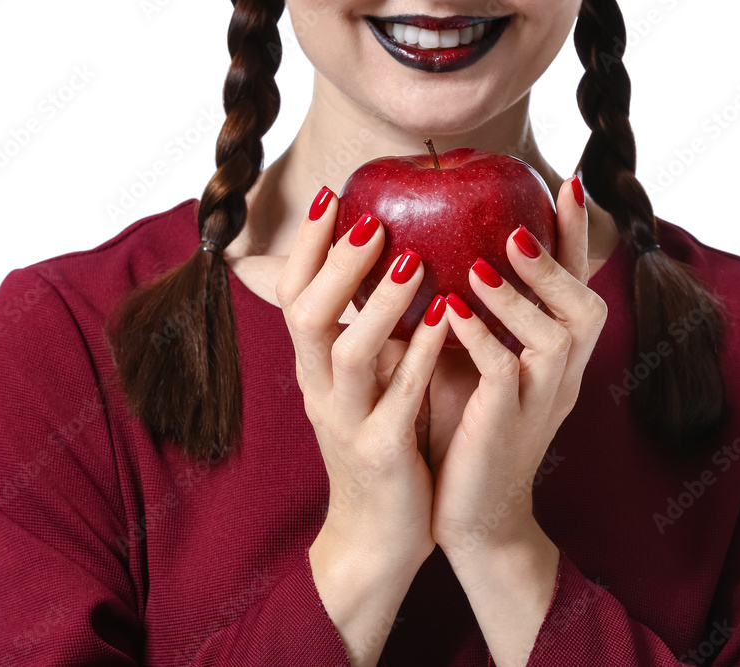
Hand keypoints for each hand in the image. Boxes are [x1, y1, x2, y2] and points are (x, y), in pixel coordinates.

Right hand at [276, 188, 449, 664]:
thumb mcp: (361, 382)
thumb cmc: (379, 441)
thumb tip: (373, 268)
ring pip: (347, 353)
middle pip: (307, 316)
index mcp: (313, 367)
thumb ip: (362, 329)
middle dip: (337, 264)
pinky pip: (397, 399)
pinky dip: (419, 357)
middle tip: (373, 218)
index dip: (310, 246)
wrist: (378, 532)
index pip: (293, 295)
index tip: (335, 194)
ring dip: (378, 303)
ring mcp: (347, 423)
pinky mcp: (382, 454)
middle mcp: (318, 390)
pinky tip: (446, 322)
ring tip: (413, 259)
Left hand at [428, 177, 606, 560]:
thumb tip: (424, 256)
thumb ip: (468, 317)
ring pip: (557, 336)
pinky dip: (481, 337)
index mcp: (555, 360)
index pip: (576, 290)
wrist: (471, 515)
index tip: (566, 184)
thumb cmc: (463, 432)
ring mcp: (541, 404)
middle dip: (556, 263)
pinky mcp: (510, 427)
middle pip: (586, 308)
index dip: (576, 239)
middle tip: (517, 228)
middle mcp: (561, 378)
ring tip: (483, 261)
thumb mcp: (470, 366)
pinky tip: (452, 311)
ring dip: (519, 296)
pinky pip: (506, 372)